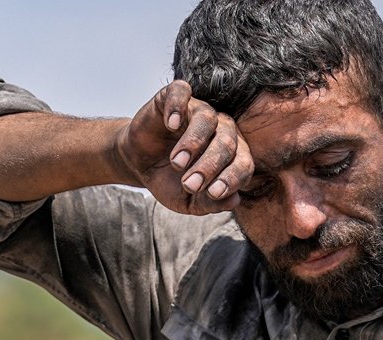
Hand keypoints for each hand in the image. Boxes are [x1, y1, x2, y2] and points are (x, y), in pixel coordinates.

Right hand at [117, 80, 254, 215]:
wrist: (139, 165)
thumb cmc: (170, 181)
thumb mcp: (189, 201)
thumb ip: (211, 203)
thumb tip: (234, 200)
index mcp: (232, 155)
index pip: (243, 163)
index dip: (232, 178)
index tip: (213, 193)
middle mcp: (220, 129)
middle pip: (226, 142)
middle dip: (209, 166)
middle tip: (189, 184)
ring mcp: (198, 111)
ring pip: (207, 118)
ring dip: (193, 142)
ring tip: (177, 163)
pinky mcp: (173, 98)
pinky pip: (181, 92)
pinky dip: (177, 106)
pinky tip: (170, 125)